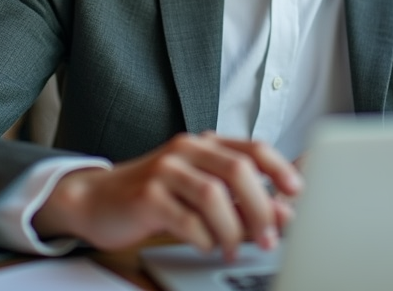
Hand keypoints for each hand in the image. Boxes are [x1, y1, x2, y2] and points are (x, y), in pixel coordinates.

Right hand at [32, 132, 301, 259]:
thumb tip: (283, 215)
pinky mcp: (147, 196)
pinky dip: (204, 237)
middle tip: (269, 236)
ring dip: (233, 228)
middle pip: (238, 170)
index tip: (297, 193)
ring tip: (234, 248)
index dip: (280, 170)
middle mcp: (186, 150)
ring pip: (214, 194)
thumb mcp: (198, 190)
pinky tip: (207, 245)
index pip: (253, 148)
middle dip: (261, 207)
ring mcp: (165, 171)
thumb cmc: (154, 195)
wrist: (95, 200)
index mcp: (204, 144)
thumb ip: (239, 199)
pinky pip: (187, 218)